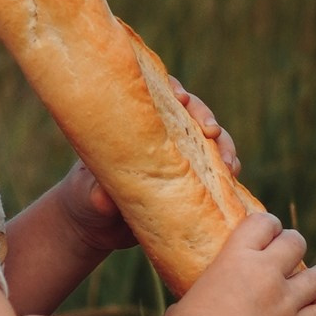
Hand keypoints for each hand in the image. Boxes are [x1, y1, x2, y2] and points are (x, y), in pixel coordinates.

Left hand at [51, 91, 236, 268]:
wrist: (94, 226)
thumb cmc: (83, 197)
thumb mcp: (85, 193)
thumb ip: (95, 193)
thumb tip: (105, 197)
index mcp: (134, 121)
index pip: (157, 92)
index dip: (173, 89)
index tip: (180, 97)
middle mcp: (161, 133)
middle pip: (192, 113)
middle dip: (206, 118)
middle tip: (211, 131)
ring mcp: (179, 156)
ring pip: (210, 143)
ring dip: (225, 148)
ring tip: (229, 165)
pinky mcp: (191, 182)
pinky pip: (215, 174)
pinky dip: (227, 176)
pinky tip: (233, 183)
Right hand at [166, 209, 315, 315]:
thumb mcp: (188, 298)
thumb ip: (198, 299)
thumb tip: (180, 313)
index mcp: (235, 256)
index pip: (263, 222)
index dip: (269, 226)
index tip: (270, 232)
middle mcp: (265, 272)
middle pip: (295, 243)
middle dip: (295, 246)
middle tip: (293, 254)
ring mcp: (283, 301)